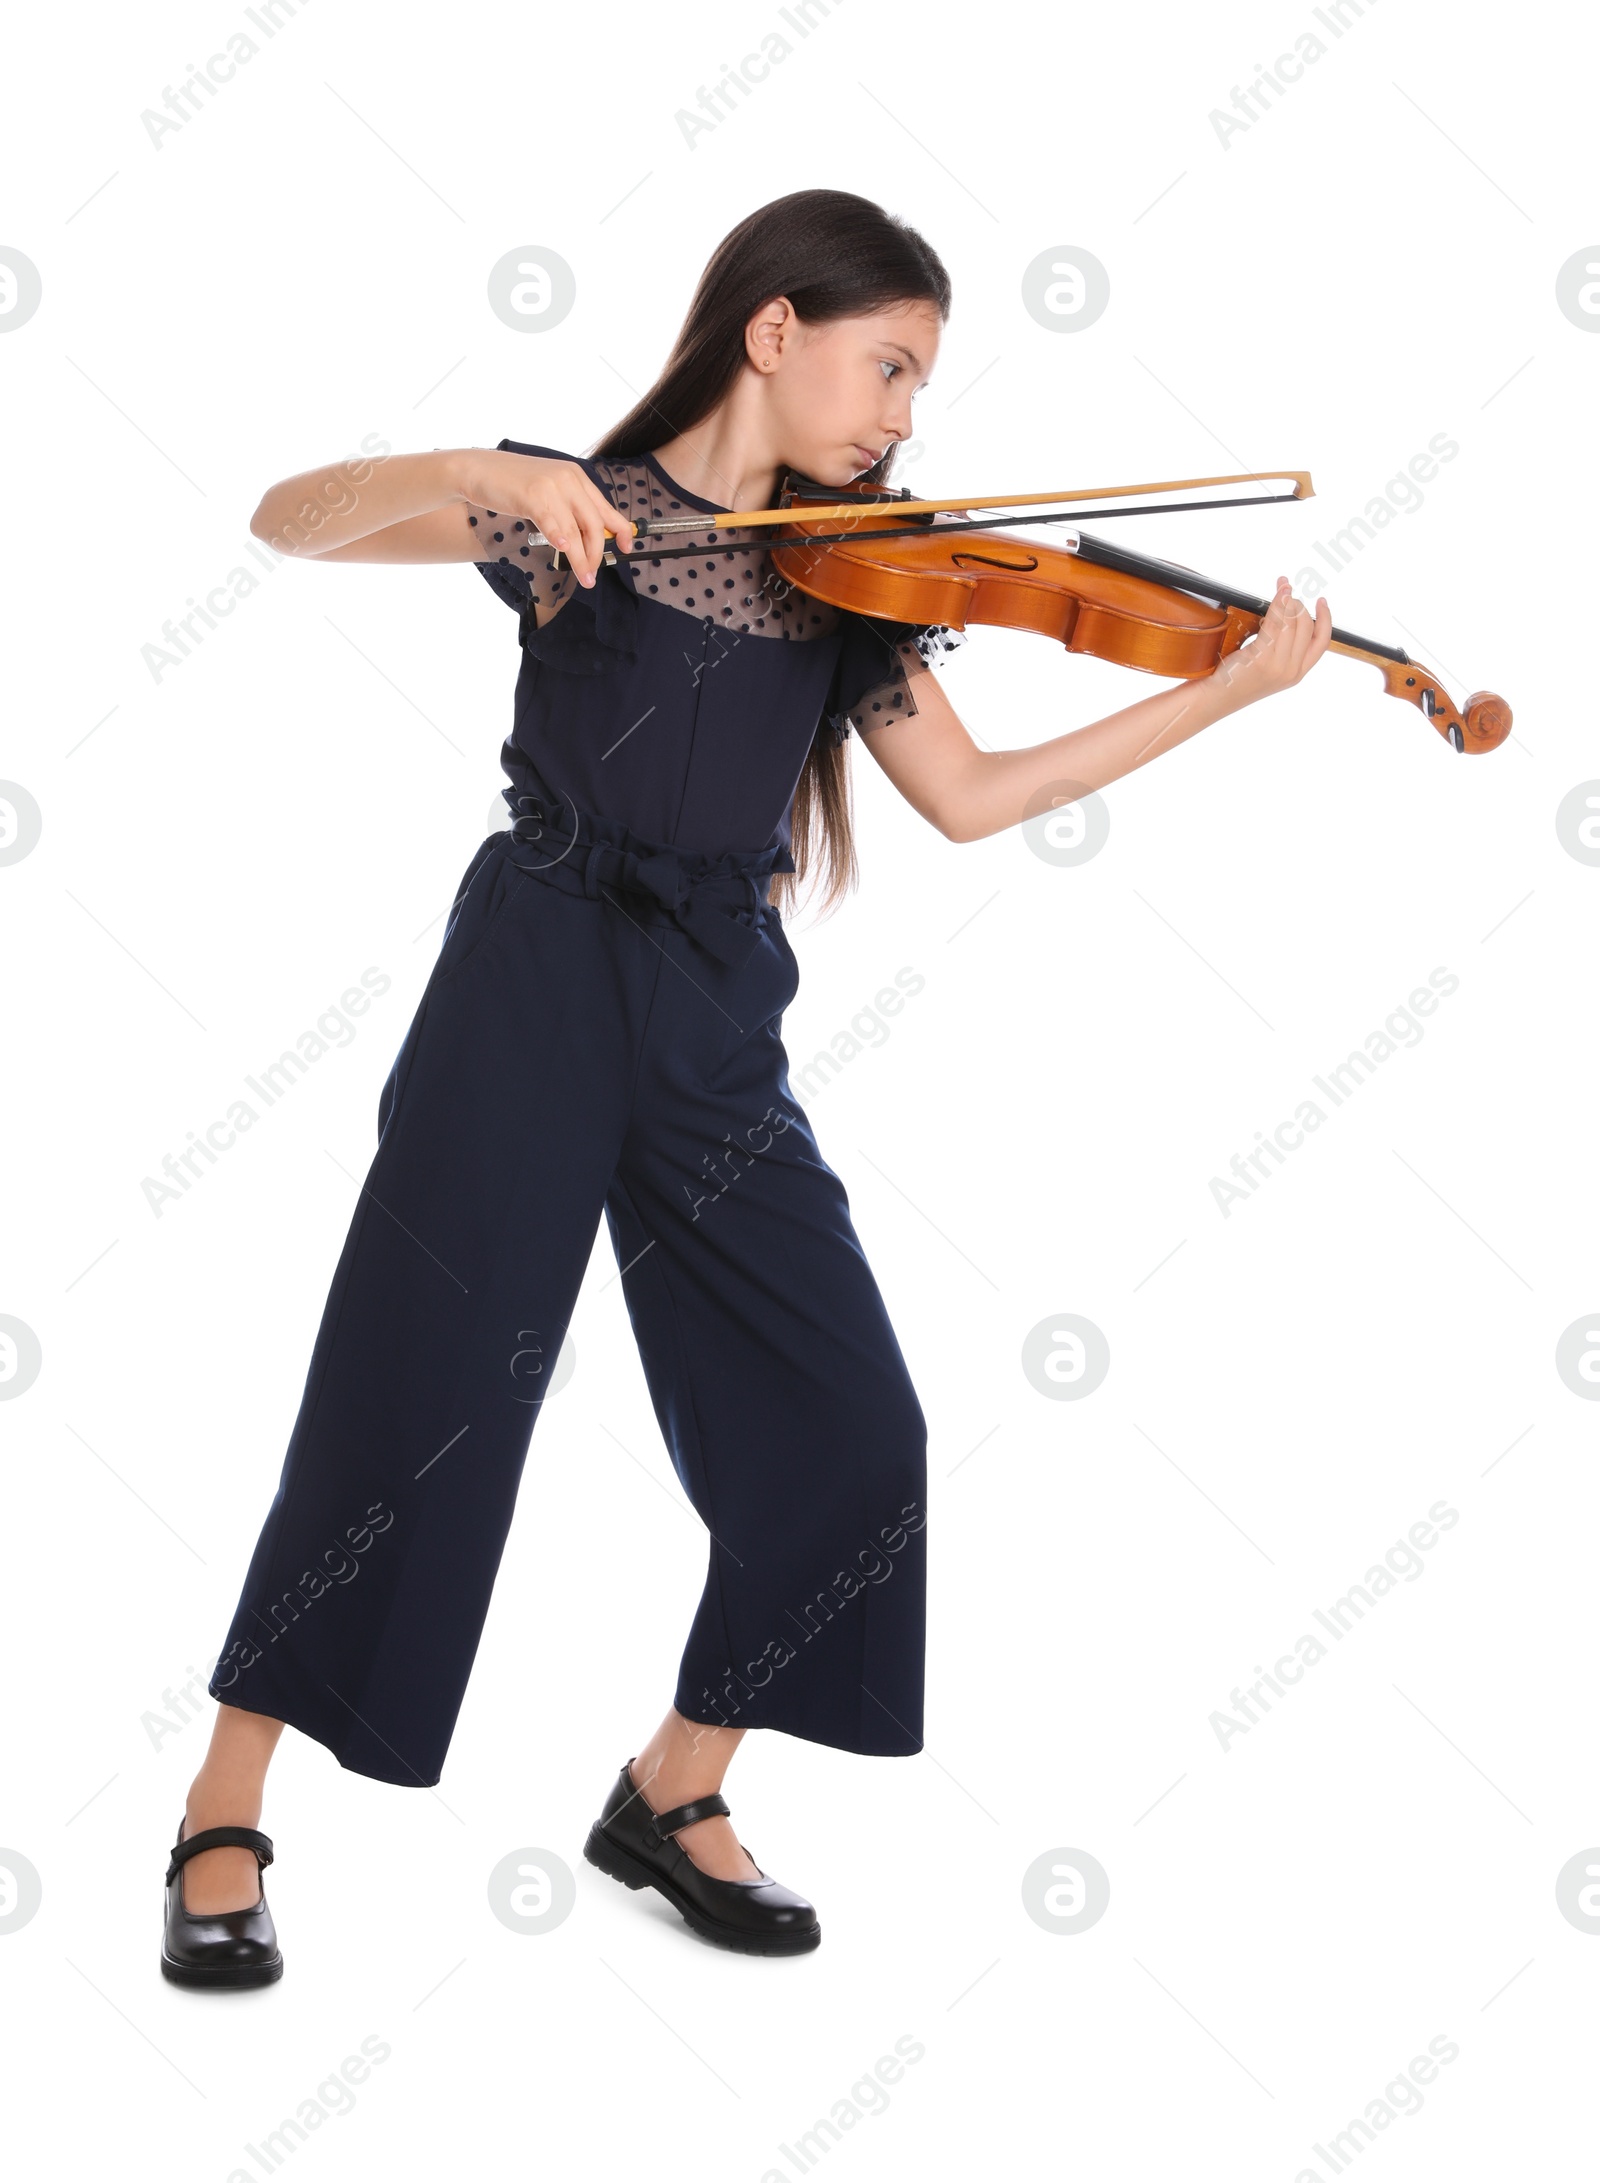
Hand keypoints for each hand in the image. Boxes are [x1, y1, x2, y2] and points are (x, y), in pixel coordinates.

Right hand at [457, 451, 633, 587]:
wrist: (480, 469)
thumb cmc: (513, 484)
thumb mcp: (549, 491)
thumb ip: (568, 508)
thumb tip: (586, 538)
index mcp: (576, 478)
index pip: (606, 508)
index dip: (621, 530)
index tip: (626, 547)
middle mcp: (568, 479)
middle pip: (594, 524)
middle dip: (597, 554)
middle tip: (593, 574)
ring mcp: (551, 486)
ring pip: (575, 531)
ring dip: (581, 559)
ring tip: (585, 577)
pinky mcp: (532, 495)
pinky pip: (551, 522)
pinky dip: (559, 538)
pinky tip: (563, 551)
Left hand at [1206, 576, 1331, 714]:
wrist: (1217, 697)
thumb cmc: (1238, 677)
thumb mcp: (1269, 666)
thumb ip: (1283, 648)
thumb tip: (1289, 614)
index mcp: (1297, 673)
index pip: (1322, 642)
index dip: (1326, 619)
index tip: (1321, 601)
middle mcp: (1291, 671)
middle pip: (1307, 627)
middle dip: (1299, 604)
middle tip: (1287, 593)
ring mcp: (1277, 665)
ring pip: (1292, 622)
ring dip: (1288, 600)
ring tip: (1282, 589)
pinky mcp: (1262, 658)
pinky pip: (1274, 624)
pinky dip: (1277, 605)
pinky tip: (1277, 596)